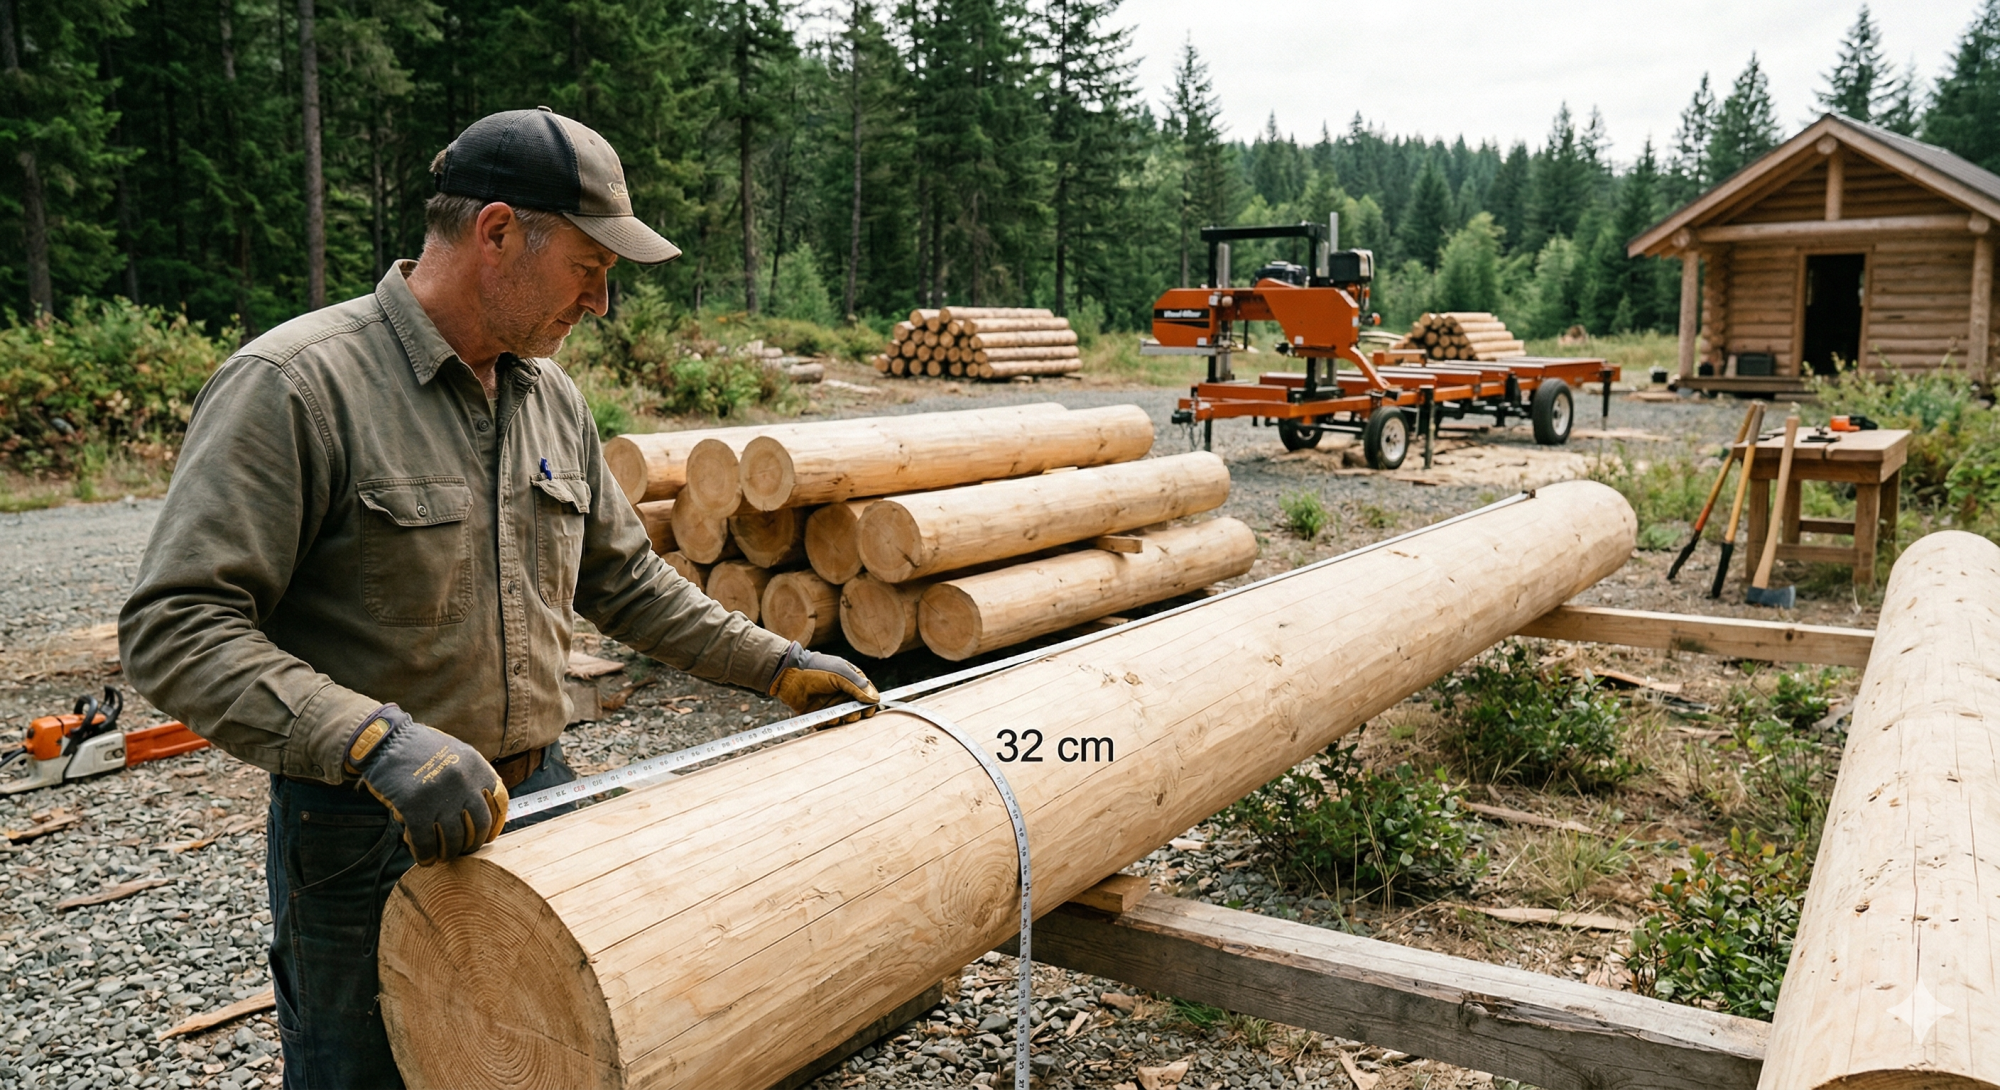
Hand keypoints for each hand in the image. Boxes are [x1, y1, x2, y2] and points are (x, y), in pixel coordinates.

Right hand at [343, 705, 507, 865]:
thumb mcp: (457, 752)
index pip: (499, 802)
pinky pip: (426, 843)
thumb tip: (480, 808)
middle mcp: (464, 782)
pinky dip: (426, 855)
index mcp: (477, 766)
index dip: (494, 823)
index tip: (487, 835)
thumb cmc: (420, 749)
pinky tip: (424, 858)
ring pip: (454, 839)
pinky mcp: (415, 808)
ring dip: (449, 852)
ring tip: (443, 855)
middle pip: (480, 824)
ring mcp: (441, 796)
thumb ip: (471, 776)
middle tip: (464, 849)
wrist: (386, 742)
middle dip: (473, 842)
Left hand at [767, 642, 880, 720]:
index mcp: (851, 681)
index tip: (868, 710)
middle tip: (850, 714)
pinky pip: (829, 725)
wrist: (789, 676)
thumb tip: (876, 699)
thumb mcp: (840, 674)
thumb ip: (857, 686)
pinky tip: (823, 719)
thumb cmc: (816, 669)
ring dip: (841, 720)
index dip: (869, 704)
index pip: (867, 695)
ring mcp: (831, 704)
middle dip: (855, 714)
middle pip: (858, 710)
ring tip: (833, 716)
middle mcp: (843, 694)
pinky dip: (828, 725)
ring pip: (844, 720)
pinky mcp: (820, 714)